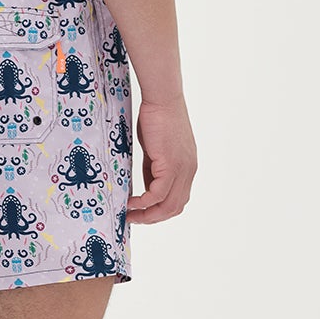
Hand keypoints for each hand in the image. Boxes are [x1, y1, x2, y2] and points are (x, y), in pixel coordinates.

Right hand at [128, 96, 196, 222]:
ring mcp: (182, 169)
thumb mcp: (155, 149)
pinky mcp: (171, 165)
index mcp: (188, 167)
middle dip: (153, 218)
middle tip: (133, 219)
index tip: (142, 213)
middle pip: (175, 207)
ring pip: (168, 205)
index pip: (178, 199)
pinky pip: (157, 194)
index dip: (160, 210)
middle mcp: (189, 171)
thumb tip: (145, 187)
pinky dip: (144, 203)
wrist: (163, 99)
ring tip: (130, 215)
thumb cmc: (156, 117)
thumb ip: (153, 169)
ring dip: (148, 215)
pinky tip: (131, 203)